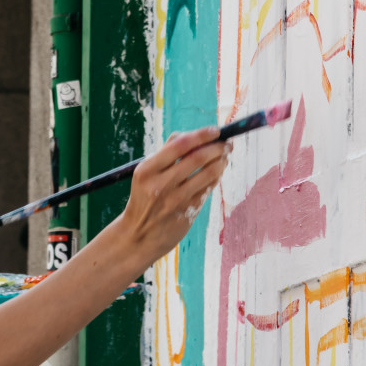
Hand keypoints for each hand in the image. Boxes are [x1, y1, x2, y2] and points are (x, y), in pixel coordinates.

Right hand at [115, 127, 228, 275]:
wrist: (138, 235)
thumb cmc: (144, 197)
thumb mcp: (145, 174)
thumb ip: (166, 154)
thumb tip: (194, 135)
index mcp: (147, 169)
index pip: (179, 145)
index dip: (201, 135)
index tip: (215, 130)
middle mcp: (161, 184)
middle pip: (197, 158)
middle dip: (217, 147)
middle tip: (227, 143)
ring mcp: (175, 200)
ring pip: (207, 174)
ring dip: (221, 162)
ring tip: (225, 156)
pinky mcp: (187, 213)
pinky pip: (207, 190)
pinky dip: (216, 177)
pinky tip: (218, 172)